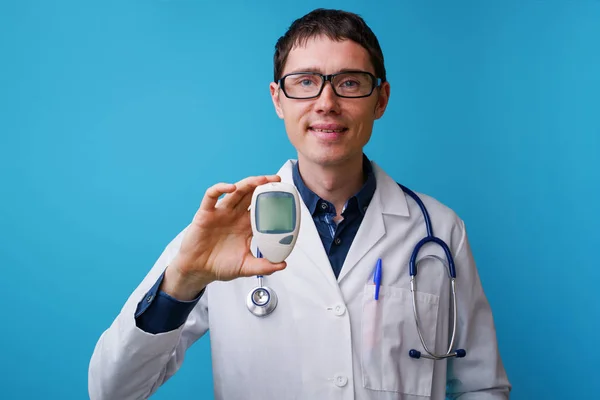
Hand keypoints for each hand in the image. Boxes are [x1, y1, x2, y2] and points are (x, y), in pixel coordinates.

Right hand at [161, 175, 286, 299]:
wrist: (199, 271)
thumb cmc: (220, 266)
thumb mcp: (246, 267)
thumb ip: (264, 266)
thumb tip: (283, 265)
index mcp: (246, 226)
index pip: (262, 208)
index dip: (272, 200)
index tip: (286, 196)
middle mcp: (235, 215)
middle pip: (251, 194)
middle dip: (264, 185)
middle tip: (276, 180)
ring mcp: (221, 213)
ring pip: (236, 191)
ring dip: (248, 183)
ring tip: (261, 180)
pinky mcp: (205, 213)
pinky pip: (211, 196)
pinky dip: (220, 188)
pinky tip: (231, 188)